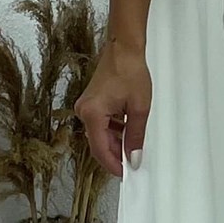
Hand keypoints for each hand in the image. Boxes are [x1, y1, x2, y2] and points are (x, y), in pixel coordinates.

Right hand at [74, 34, 151, 177]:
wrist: (124, 49)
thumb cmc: (130, 71)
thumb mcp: (139, 108)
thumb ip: (135, 136)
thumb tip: (133, 157)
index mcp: (93, 114)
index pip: (100, 149)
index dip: (112, 165)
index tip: (125, 173)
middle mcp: (84, 111)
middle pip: (98, 143)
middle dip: (114, 154)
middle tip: (132, 162)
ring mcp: (86, 107)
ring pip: (99, 134)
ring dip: (115, 142)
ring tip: (133, 145)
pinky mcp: (91, 103)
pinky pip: (100, 123)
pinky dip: (113, 130)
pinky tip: (126, 131)